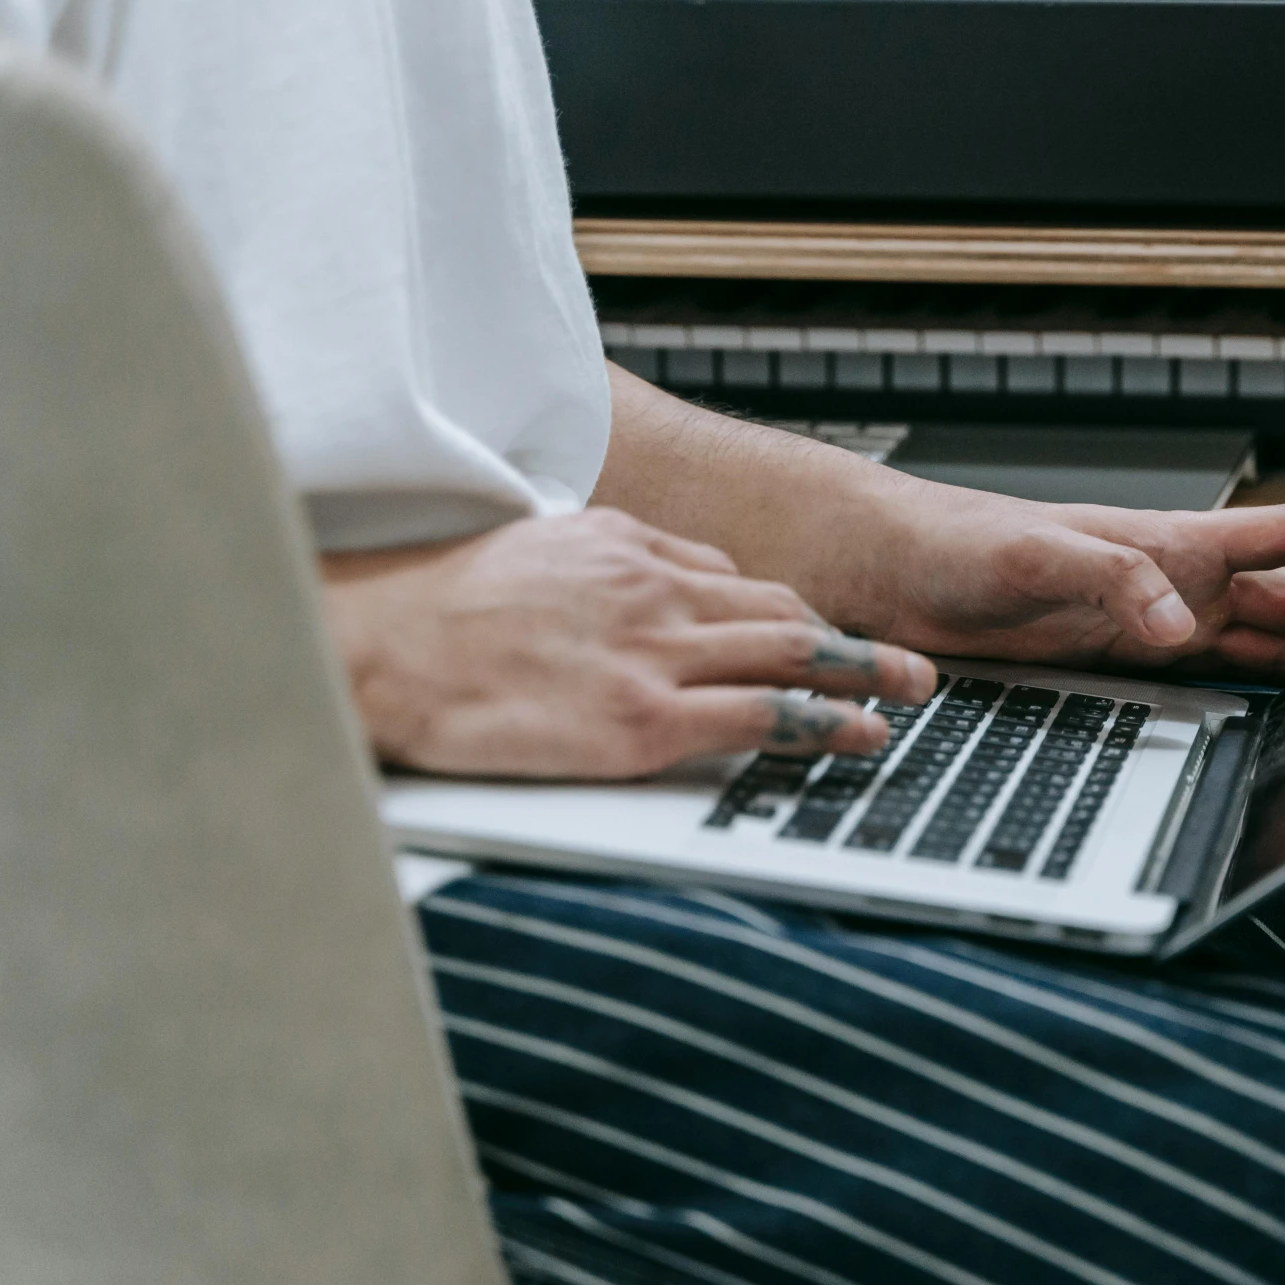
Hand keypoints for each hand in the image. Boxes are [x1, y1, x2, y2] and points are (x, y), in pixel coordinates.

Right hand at [321, 509, 936, 779]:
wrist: (373, 648)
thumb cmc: (439, 612)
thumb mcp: (541, 554)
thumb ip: (616, 566)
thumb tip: (684, 582)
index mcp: (626, 547)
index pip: (737, 579)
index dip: (794, 613)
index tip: (827, 636)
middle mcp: (653, 590)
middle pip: (782, 610)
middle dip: (854, 641)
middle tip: (911, 664)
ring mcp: (651, 653)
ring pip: (788, 655)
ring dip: (860, 676)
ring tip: (908, 695)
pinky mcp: (639, 719)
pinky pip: (756, 718)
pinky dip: (822, 725)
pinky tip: (857, 736)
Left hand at [864, 490, 1284, 680]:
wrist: (890, 579)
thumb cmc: (953, 545)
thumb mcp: (1030, 555)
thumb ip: (1108, 580)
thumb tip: (1179, 624)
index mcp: (1174, 545)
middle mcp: (1178, 587)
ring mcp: (1156, 631)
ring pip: (1270, 652)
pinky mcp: (1124, 671)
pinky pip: (1218, 688)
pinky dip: (1265, 706)